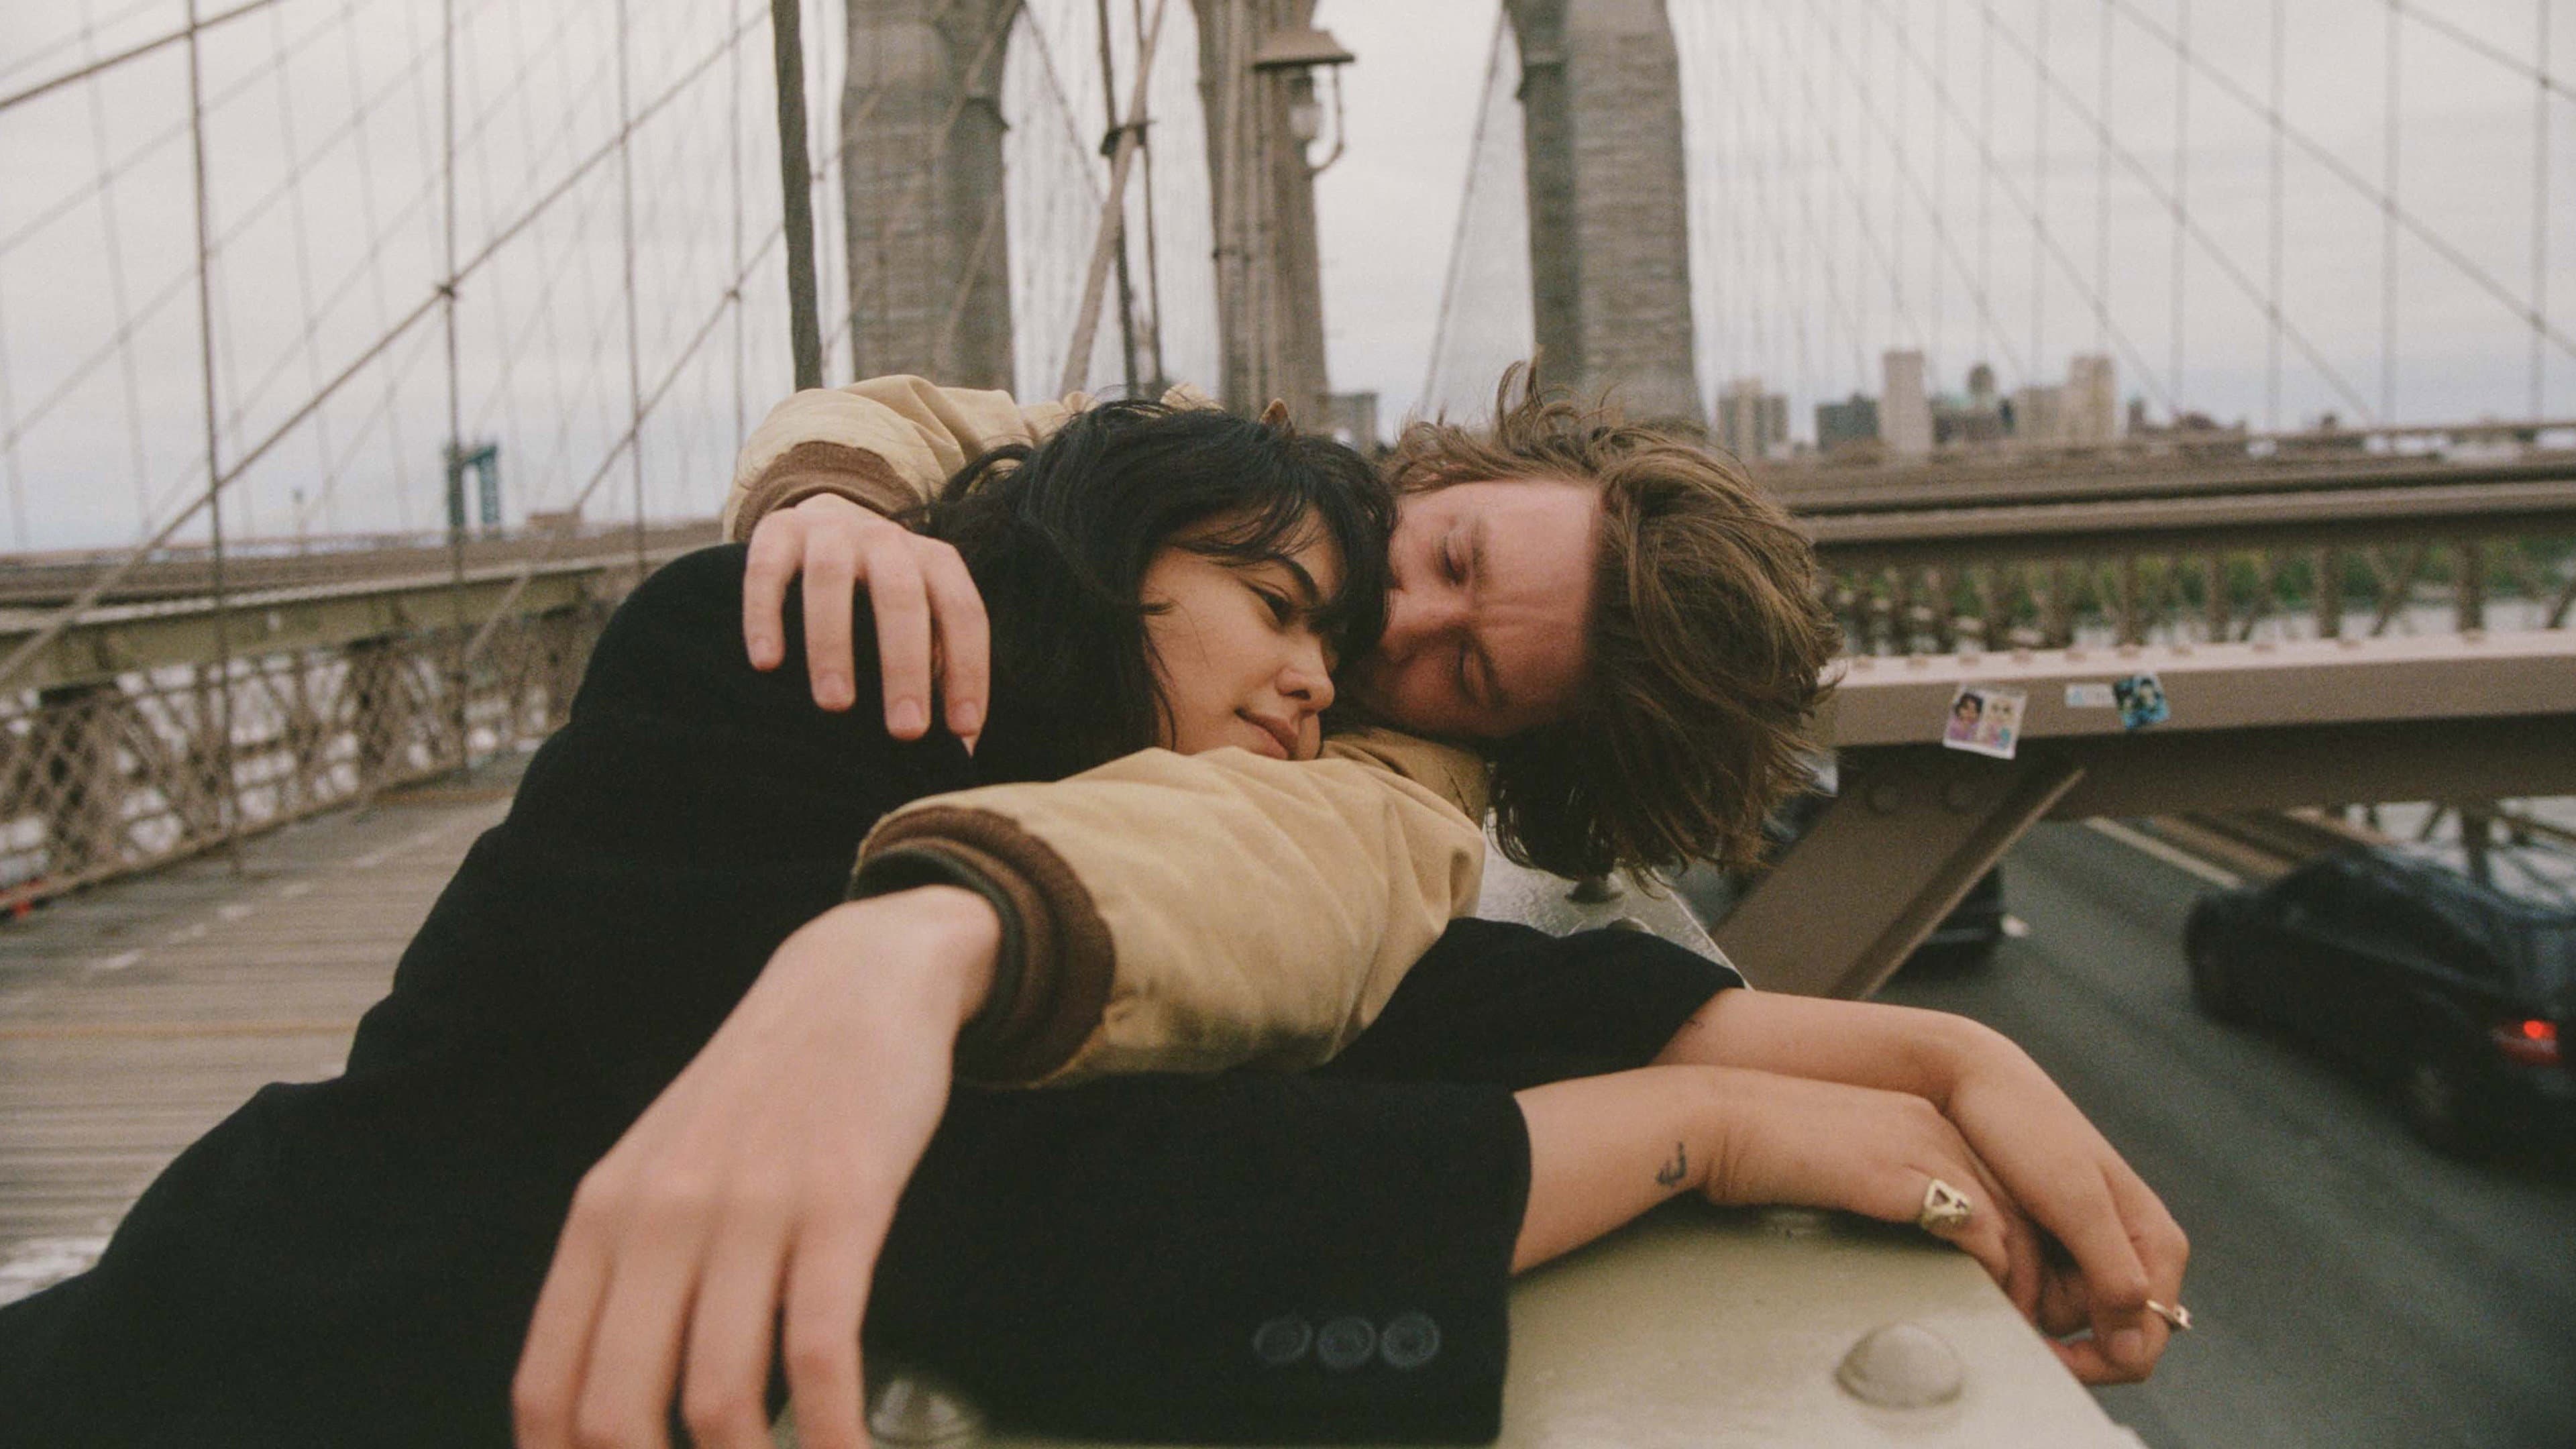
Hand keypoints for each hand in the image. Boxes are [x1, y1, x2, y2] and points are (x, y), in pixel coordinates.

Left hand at [512, 887, 1000, 1448]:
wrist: (854, 980)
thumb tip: (611, 1417)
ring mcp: (750, 1210)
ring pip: (721, 1398)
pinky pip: (822, 1350)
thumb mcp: (661, 1171)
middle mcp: (659, 1218)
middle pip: (619, 1413)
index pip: (548, 1391)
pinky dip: (833, 1433)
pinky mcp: (841, 1203)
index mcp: (601, 1219)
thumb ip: (629, 1277)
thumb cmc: (760, 1095)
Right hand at [743, 493, 990, 748]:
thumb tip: (959, 752)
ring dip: (833, 643)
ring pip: (831, 579)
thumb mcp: (921, 617)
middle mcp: (887, 539)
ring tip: (835, 704)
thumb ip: (940, 669)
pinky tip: (766, 663)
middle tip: (905, 731)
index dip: (968, 669)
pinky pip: (767, 569)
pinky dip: (765, 615)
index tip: (961, 730)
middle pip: (902, 597)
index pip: (962, 612)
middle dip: (906, 665)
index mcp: (935, 561)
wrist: (824, 520)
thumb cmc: (880, 594)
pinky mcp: (776, 531)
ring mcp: (830, 531)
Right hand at [1691, 1067, 2044, 1307]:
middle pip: (2016, 1202)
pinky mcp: (1910, 1176)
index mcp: (1917, 1117)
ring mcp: (1925, 1146)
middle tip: (2031, 1312)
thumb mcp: (1830, 1163)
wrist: (1717, 1121)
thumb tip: (1887, 1232)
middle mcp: (1932, 1125)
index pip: (1994, 1182)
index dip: (2012, 1237)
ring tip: (2019, 1320)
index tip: (2009, 1281)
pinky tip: (1990, 1299)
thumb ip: (1871, 1187)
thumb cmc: (1754, 1151)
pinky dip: (1997, 1273)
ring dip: (2024, 1279)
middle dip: (2032, 1263)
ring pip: (2012, 1221)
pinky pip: (1984, 1231)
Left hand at [1936, 1027, 2189, 1384]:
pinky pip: (2039, 1288)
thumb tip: (2134, 1345)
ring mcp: (2091, 1249)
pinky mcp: (2054, 1241)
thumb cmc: (2027, 1131)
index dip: (2099, 1365)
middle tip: (2013, 1278)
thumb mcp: (2074, 1202)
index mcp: (2156, 1244)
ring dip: (2029, 1295)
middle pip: (2103, 1336)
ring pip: (2064, 1316)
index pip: (2144, 1343)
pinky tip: (1996, 1242)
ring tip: (2005, 1239)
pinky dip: (2015, 1279)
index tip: (2045, 1357)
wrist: (1975, 1082)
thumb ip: (2111, 1272)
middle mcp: (2131, 1253)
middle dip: (2056, 1321)